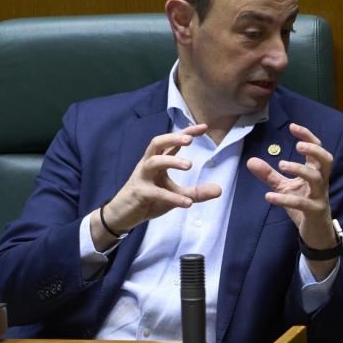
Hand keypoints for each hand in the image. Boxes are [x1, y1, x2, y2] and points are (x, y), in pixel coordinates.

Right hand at [96, 124, 222, 243]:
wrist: (122, 215)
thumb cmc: (148, 200)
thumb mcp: (175, 195)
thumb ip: (196, 192)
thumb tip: (220, 190)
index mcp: (157, 161)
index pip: (171, 142)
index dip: (186, 133)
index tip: (204, 127)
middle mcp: (148, 165)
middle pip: (157, 143)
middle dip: (172, 138)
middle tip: (190, 140)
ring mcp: (142, 178)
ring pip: (153, 162)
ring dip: (172, 161)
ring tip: (189, 165)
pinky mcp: (139, 193)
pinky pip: (156, 193)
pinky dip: (172, 197)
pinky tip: (188, 203)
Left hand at [247, 122, 336, 276]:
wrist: (315, 233)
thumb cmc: (303, 206)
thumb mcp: (284, 187)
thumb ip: (269, 174)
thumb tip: (250, 161)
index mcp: (316, 173)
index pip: (317, 150)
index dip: (308, 137)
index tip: (292, 127)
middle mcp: (321, 182)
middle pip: (327, 160)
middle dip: (314, 150)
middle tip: (298, 146)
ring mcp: (320, 197)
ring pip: (316, 178)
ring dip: (299, 169)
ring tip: (282, 164)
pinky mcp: (314, 212)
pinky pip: (302, 203)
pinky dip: (285, 199)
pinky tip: (268, 197)